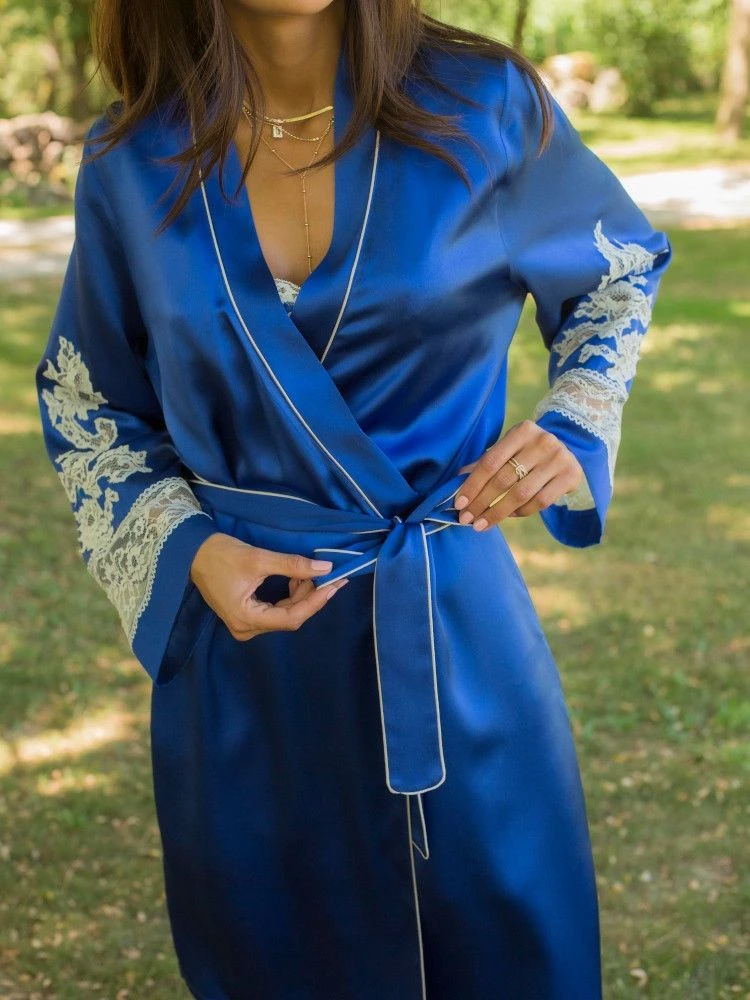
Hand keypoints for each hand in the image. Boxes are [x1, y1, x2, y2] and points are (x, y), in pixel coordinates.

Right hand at [189, 533, 348, 640]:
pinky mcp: (245, 615)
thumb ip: (292, 565)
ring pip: (284, 614)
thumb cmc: (221, 555)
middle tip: (326, 575)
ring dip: (300, 595)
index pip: (291, 617)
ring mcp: (245, 624)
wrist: (192, 552)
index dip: (316, 602)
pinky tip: (296, 578)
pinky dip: (289, 595)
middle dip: (309, 597)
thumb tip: (325, 568)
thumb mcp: (258, 558)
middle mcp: (246, 628)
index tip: (335, 584)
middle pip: (289, 618)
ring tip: (308, 573)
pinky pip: (275, 610)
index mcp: (246, 619)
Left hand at [454, 420, 583, 529]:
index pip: (490, 462)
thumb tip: (456, 482)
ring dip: (498, 512)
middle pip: (504, 479)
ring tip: (482, 524)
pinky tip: (509, 516)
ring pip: (521, 494)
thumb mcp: (509, 449)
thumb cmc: (529, 452)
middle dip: (481, 502)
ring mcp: (559, 459)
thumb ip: (485, 463)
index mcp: (522, 431)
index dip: (472, 485)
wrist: (568, 450)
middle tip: (467, 519)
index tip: (459, 504)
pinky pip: (540, 502)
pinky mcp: (570, 476)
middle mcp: (542, 442)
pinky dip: (521, 512)